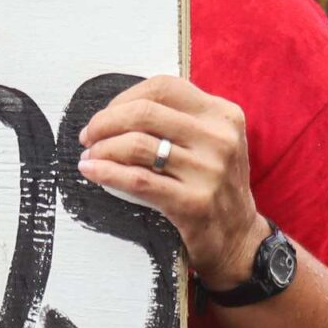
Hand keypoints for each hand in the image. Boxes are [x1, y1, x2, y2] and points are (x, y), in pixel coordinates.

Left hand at [76, 76, 265, 290]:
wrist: (239, 239)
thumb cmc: (215, 187)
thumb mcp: (212, 142)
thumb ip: (178, 120)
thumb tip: (117, 111)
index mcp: (223, 115)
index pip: (163, 88)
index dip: (125, 98)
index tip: (107, 115)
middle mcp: (219, 138)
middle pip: (145, 112)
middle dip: (105, 122)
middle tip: (88, 136)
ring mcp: (209, 171)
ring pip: (138, 145)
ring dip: (103, 149)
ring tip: (90, 156)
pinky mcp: (194, 203)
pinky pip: (138, 180)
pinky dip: (107, 172)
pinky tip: (92, 172)